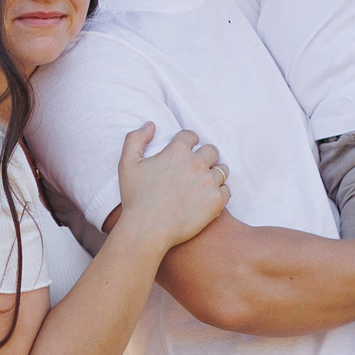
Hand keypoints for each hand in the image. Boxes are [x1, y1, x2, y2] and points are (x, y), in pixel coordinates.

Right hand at [113, 123, 229, 247]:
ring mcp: (208, 182)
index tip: (188, 149)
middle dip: (205, 156)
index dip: (189, 141)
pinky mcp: (216, 201)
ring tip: (205, 183)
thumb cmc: (135, 198)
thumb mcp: (127, 164)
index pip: (191, 136)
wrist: (147, 229)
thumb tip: (151, 125)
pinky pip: (227, 191)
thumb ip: (135, 139)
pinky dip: (220, 193)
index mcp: (177, 151)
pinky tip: (209, 198)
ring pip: (222, 170)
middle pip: (212, 150)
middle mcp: (196, 163)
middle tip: (198, 168)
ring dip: (214, 174)